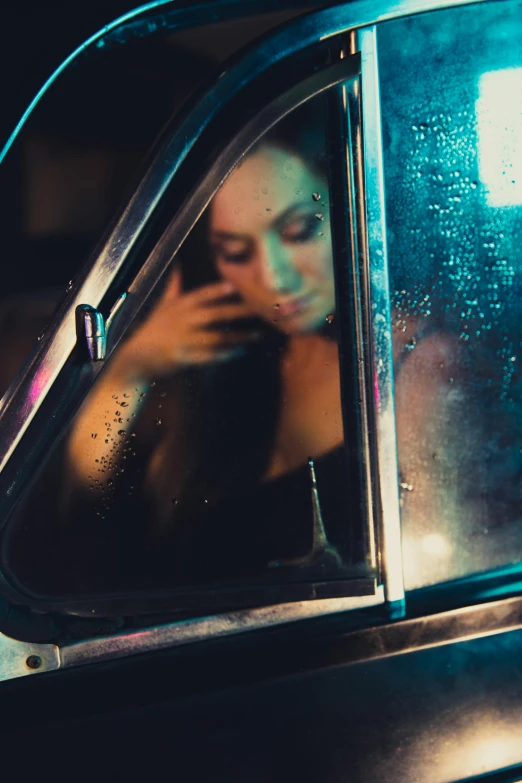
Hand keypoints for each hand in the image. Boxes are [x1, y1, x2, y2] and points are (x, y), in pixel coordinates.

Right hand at [114, 266, 258, 381]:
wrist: (135, 358)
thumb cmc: (153, 329)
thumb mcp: (162, 306)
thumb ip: (174, 286)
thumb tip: (178, 264)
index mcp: (178, 307)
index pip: (200, 295)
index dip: (217, 290)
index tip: (235, 286)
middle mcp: (180, 321)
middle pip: (214, 314)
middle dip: (238, 311)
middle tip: (258, 310)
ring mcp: (181, 340)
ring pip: (215, 338)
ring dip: (237, 337)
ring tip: (257, 335)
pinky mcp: (181, 358)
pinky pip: (208, 357)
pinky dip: (225, 354)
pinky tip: (240, 351)